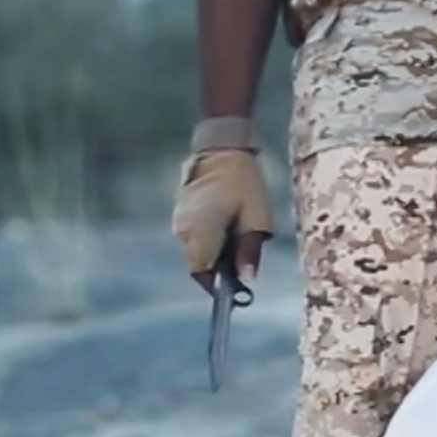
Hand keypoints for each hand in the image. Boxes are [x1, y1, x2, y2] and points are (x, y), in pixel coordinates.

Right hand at [172, 146, 271, 293]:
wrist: (222, 150)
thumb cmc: (244, 183)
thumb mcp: (256, 217)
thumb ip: (250, 249)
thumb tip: (246, 279)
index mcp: (203, 231)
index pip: (201, 272)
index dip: (216, 284)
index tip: (234, 286)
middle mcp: (185, 229)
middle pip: (198, 264)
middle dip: (218, 267)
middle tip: (240, 255)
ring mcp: (179, 220)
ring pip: (195, 250)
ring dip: (213, 250)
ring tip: (233, 233)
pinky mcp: (179, 213)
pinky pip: (192, 236)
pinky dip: (207, 237)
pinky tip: (223, 223)